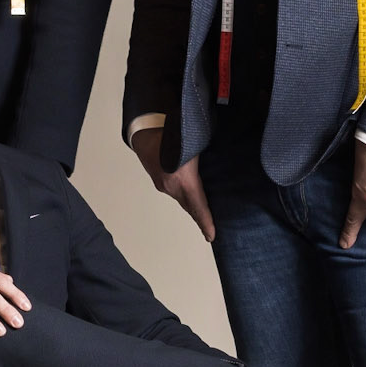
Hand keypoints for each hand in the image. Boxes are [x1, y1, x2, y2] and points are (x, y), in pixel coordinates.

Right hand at [130, 126, 215, 242]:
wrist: (144, 130)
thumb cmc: (170, 133)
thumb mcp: (195, 146)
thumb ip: (206, 161)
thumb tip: (221, 169)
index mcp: (183, 180)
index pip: (198, 207)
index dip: (205, 223)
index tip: (211, 236)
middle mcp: (171, 187)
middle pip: (189, 207)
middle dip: (200, 218)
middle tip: (210, 230)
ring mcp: (163, 185)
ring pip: (181, 200)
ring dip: (192, 205)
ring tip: (204, 210)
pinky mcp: (159, 181)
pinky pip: (174, 193)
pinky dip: (184, 196)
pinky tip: (190, 193)